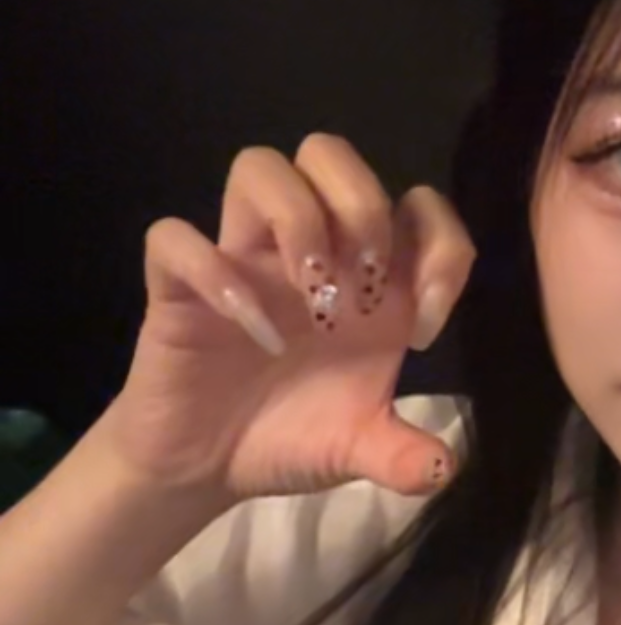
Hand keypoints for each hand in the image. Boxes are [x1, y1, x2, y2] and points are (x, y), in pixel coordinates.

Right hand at [102, 136, 474, 502]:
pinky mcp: (180, 286)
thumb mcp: (358, 451)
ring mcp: (241, 259)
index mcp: (365, 279)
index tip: (424, 328)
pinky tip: (251, 331)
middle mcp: (306, 252)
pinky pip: (175, 238)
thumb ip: (403, 457)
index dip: (439, 244)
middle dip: (361, 209)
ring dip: (296, 219)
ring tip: (309, 296)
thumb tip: (442, 471)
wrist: (208, 468)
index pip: (417, 203)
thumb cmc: (289, 436)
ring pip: (259, 167)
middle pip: (330, 153)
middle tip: (361, 294)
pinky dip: (213, 274)